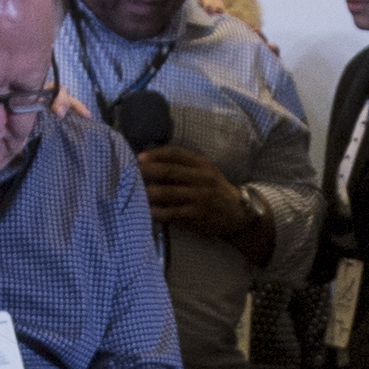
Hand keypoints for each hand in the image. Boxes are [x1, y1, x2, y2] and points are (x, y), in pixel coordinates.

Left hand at [135, 142, 256, 242]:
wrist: (238, 213)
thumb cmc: (215, 190)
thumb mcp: (205, 173)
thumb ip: (184, 168)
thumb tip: (152, 165)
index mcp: (202, 164)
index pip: (176, 154)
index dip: (156, 154)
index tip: (139, 157)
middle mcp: (202, 178)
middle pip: (170, 171)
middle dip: (148, 171)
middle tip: (131, 173)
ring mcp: (199, 197)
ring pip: (169, 192)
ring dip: (149, 192)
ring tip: (132, 192)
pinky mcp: (197, 214)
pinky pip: (173, 213)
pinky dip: (158, 212)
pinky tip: (147, 212)